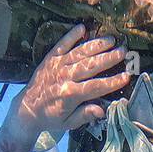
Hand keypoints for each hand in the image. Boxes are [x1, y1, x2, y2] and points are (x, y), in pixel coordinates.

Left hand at [16, 25, 128, 139]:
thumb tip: (102, 110)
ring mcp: (57, 65)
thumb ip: (85, 115)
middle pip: (90, 65)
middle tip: (123, 52)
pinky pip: (62, 44)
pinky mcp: (50, 58)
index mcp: (69, 95)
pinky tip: (83, 28)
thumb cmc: (50, 118)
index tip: (126, 76)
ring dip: (96, 45)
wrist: (26, 109)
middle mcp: (64, 77)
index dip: (112, 82)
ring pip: (79, 53)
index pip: (95, 87)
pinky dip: (71, 35)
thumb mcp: (68, 123)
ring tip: (111, 40)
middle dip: (108, 58)